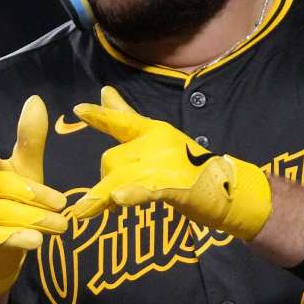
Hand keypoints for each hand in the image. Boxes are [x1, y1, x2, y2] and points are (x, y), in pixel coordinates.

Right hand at [0, 95, 67, 298]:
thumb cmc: (13, 204)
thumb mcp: (25, 171)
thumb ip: (30, 140)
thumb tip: (36, 99)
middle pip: (6, 187)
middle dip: (37, 197)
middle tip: (62, 205)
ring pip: (6, 214)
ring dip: (37, 219)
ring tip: (61, 226)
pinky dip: (18, 239)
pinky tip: (36, 242)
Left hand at [64, 86, 271, 240]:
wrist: (226, 188)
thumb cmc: (187, 164)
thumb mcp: (156, 138)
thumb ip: (125, 117)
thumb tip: (104, 91)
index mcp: (152, 130)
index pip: (121, 120)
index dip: (100, 115)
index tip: (78, 109)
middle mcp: (157, 143)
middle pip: (112, 160)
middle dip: (105, 181)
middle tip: (107, 198)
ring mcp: (165, 165)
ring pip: (120, 178)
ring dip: (99, 198)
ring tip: (80, 213)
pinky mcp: (173, 187)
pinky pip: (146, 190)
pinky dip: (132, 194)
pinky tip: (117, 199)